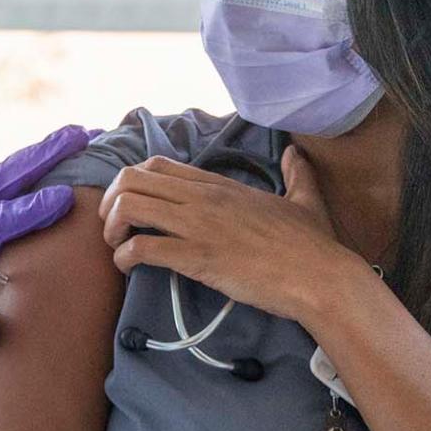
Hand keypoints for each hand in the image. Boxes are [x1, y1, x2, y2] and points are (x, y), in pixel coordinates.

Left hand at [99, 148, 356, 324]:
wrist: (320, 277)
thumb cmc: (313, 244)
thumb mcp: (306, 199)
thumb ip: (297, 174)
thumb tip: (295, 153)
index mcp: (220, 185)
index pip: (158, 164)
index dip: (132, 181)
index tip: (131, 204)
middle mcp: (203, 198)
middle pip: (132, 178)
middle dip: (110, 202)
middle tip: (114, 227)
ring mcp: (199, 226)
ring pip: (129, 206)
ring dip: (111, 227)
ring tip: (117, 247)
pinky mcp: (197, 257)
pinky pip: (142, 247)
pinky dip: (124, 257)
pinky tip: (128, 267)